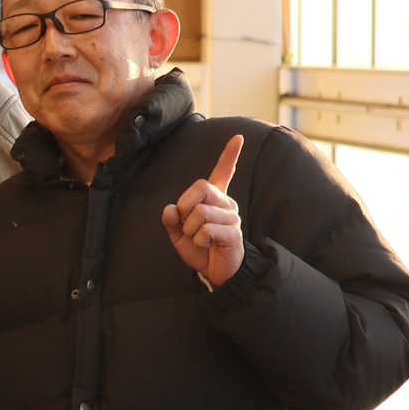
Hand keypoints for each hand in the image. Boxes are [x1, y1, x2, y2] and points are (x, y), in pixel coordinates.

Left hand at [162, 134, 245, 287]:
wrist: (216, 272)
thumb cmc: (199, 249)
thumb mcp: (178, 234)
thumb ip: (171, 220)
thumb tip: (170, 209)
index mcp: (213, 200)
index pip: (222, 173)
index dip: (230, 155)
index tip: (238, 137)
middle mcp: (226, 204)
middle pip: (201, 187)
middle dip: (185, 207)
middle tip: (187, 226)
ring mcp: (231, 217)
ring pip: (200, 212)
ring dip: (190, 230)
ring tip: (199, 240)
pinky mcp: (233, 233)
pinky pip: (206, 230)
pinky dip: (198, 240)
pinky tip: (206, 246)